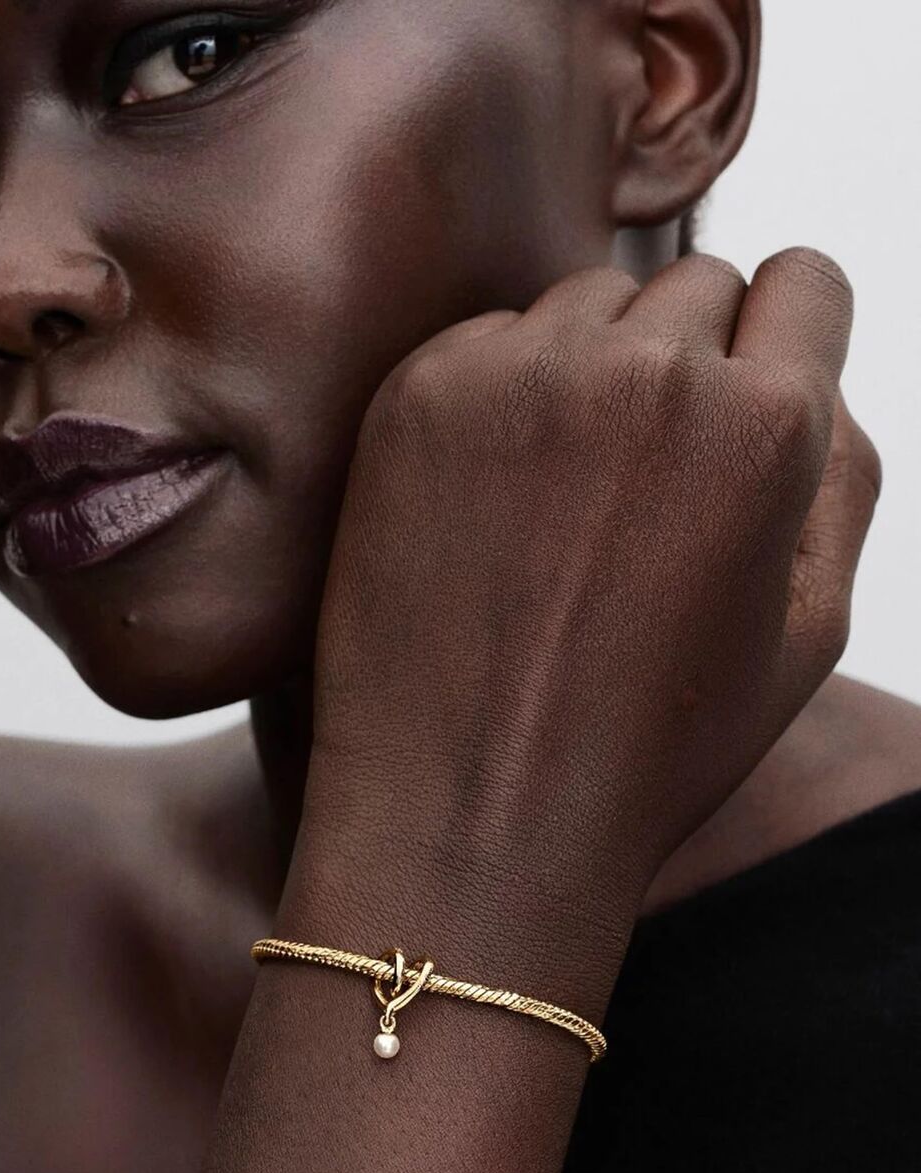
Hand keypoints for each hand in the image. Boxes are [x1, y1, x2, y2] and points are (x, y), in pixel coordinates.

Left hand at [303, 250, 880, 907]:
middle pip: (693, 288)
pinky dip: (498, 390)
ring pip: (586, 306)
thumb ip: (840, 469)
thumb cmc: (650, 740)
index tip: (749, 384)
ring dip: (592, 367)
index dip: (785, 337)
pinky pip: (487, 340)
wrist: (469, 807)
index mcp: (765, 425)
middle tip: (646, 470)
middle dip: (690, 357)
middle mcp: (644, 373)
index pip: (804, 282)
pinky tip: (485, 490)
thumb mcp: (808, 628)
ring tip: (562, 490)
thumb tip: (808, 361)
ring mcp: (516, 375)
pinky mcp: (416, 395)